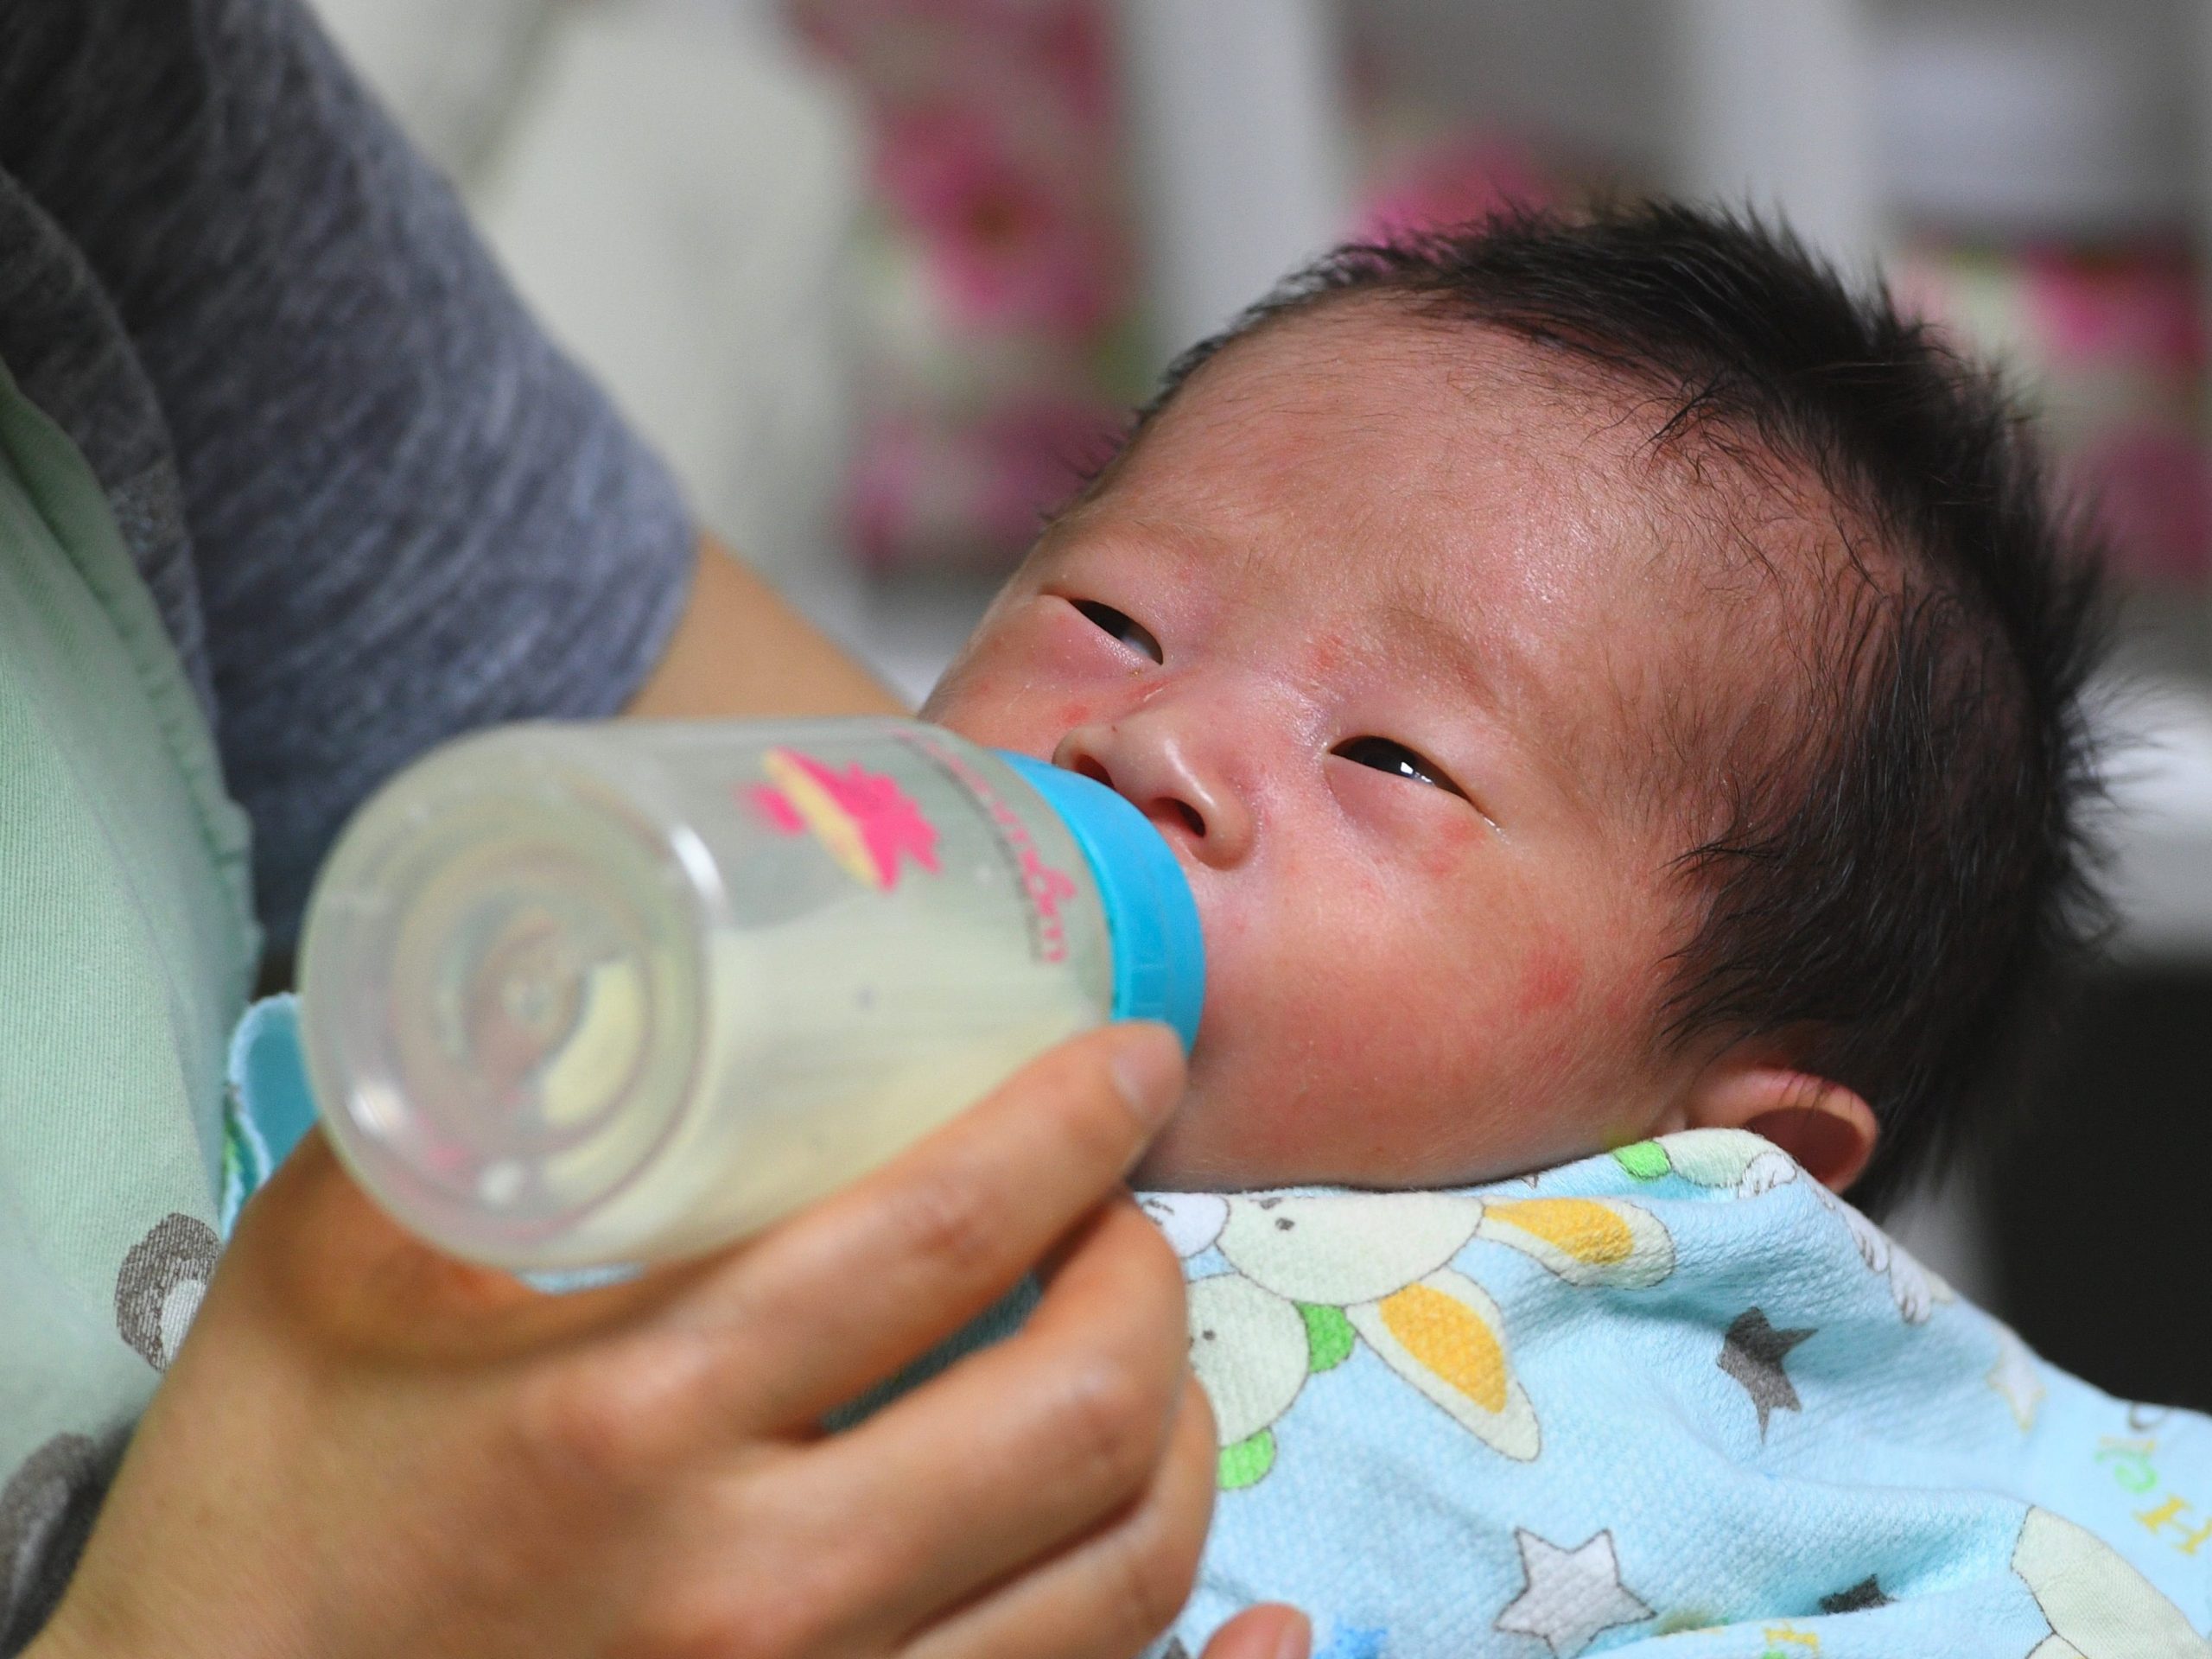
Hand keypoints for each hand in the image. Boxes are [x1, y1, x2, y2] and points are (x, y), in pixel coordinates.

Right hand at [31, 1023, 1302, 1658]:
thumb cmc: (266, 1506)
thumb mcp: (324, 1267)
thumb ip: (481, 1111)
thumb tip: (617, 970)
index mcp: (630, 1417)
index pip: (937, 1235)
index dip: (1073, 1122)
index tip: (1131, 1060)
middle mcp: (755, 1589)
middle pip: (1080, 1409)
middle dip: (1147, 1276)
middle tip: (1123, 1209)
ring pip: (1122, 1575)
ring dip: (1178, 1433)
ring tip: (1140, 1358)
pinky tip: (1262, 1621)